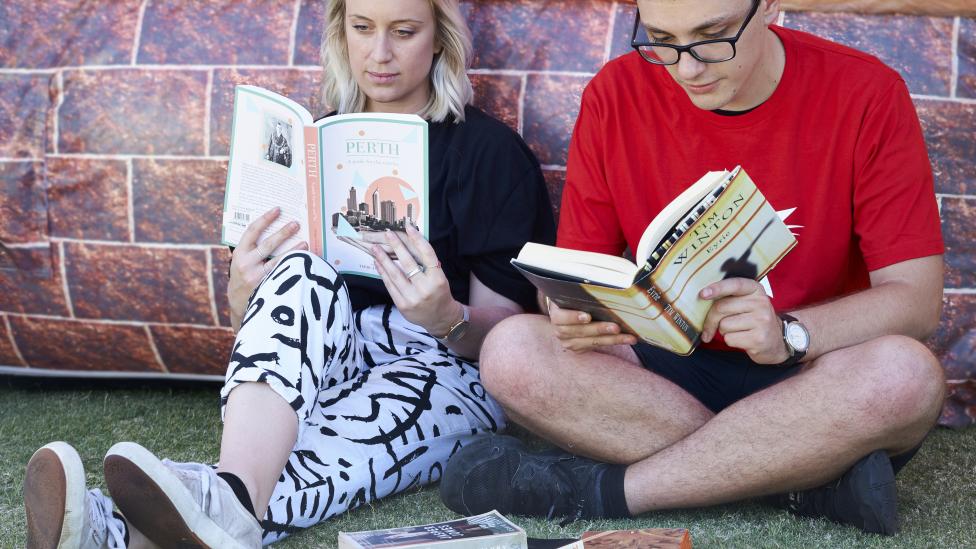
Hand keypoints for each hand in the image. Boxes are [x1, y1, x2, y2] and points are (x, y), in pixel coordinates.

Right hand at [228, 207, 307, 326]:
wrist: (238, 304)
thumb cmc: (243, 277)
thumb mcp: (240, 261)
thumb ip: (251, 248)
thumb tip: (272, 228)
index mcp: (239, 253)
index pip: (251, 231)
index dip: (265, 219)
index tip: (277, 210)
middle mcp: (245, 264)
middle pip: (267, 244)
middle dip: (283, 233)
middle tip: (296, 223)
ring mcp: (256, 277)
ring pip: (278, 260)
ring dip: (293, 250)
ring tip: (305, 242)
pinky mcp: (266, 288)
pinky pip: (282, 275)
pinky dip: (294, 267)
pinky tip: (304, 262)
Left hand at [371, 224, 458, 335]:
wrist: (441, 318)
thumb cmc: (440, 293)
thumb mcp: (439, 277)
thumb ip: (427, 264)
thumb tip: (409, 243)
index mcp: (437, 279)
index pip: (427, 254)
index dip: (417, 239)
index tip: (408, 227)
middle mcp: (425, 289)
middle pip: (408, 263)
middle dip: (396, 246)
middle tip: (388, 234)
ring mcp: (412, 298)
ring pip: (395, 275)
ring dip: (383, 259)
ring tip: (375, 248)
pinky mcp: (402, 305)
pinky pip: (390, 286)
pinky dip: (383, 273)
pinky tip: (378, 264)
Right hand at [547, 300, 636, 352]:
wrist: (565, 313)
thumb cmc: (573, 300)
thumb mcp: (572, 293)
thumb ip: (583, 292)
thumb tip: (602, 281)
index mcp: (556, 315)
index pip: (561, 318)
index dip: (574, 317)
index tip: (588, 316)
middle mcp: (560, 331)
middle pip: (580, 332)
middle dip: (599, 329)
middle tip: (616, 327)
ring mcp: (569, 342)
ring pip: (592, 342)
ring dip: (612, 340)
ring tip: (628, 337)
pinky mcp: (579, 349)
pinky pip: (597, 347)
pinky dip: (613, 342)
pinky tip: (626, 339)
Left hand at [699, 277, 787, 363]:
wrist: (776, 341)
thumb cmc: (753, 319)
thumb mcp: (746, 302)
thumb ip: (729, 297)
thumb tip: (701, 300)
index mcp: (755, 289)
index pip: (734, 284)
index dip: (717, 288)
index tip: (702, 294)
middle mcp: (761, 302)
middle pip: (721, 307)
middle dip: (711, 319)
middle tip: (710, 326)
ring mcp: (762, 321)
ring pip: (723, 325)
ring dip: (723, 331)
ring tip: (737, 330)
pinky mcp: (759, 338)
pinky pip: (729, 339)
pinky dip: (731, 341)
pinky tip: (742, 339)